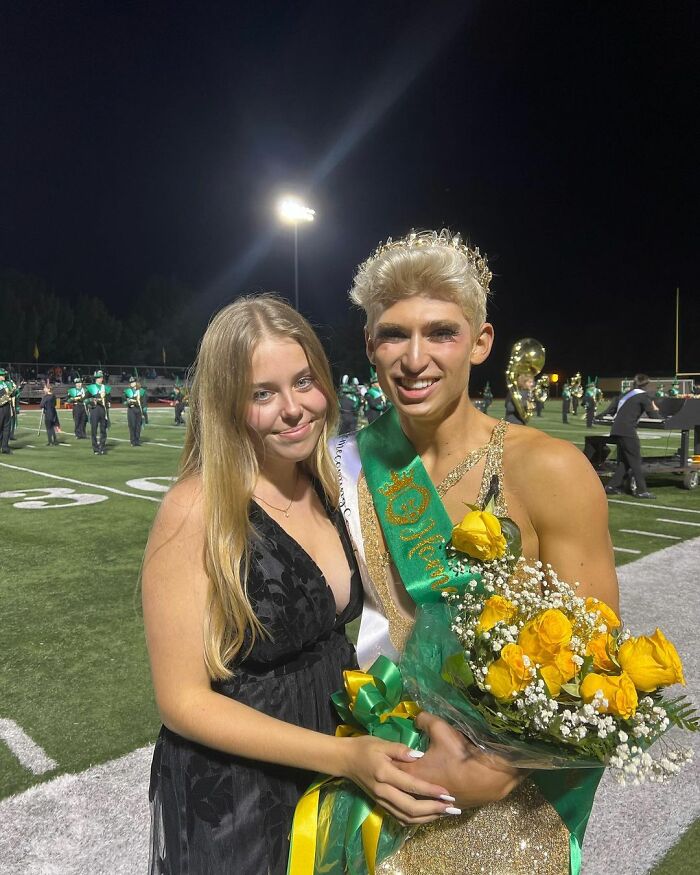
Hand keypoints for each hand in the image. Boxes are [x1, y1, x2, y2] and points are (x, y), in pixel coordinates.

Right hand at [335, 735, 459, 825]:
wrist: (344, 760)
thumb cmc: (364, 747)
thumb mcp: (381, 743)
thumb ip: (400, 750)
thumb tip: (418, 755)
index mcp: (384, 773)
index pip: (411, 786)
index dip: (430, 791)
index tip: (447, 792)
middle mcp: (383, 791)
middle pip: (411, 808)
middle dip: (433, 809)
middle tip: (451, 807)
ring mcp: (381, 800)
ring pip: (406, 817)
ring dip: (427, 818)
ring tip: (444, 814)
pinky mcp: (380, 804)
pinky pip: (399, 817)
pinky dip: (415, 820)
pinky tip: (427, 816)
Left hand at [396, 712, 523, 809]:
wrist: (489, 777)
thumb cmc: (461, 753)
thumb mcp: (441, 729)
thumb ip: (424, 720)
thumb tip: (416, 717)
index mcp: (414, 774)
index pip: (392, 769)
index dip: (387, 760)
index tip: (382, 754)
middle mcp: (419, 792)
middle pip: (400, 788)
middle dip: (395, 778)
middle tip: (390, 769)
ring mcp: (433, 803)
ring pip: (413, 800)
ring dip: (409, 793)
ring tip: (405, 785)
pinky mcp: (446, 808)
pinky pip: (428, 806)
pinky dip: (424, 801)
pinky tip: (426, 794)